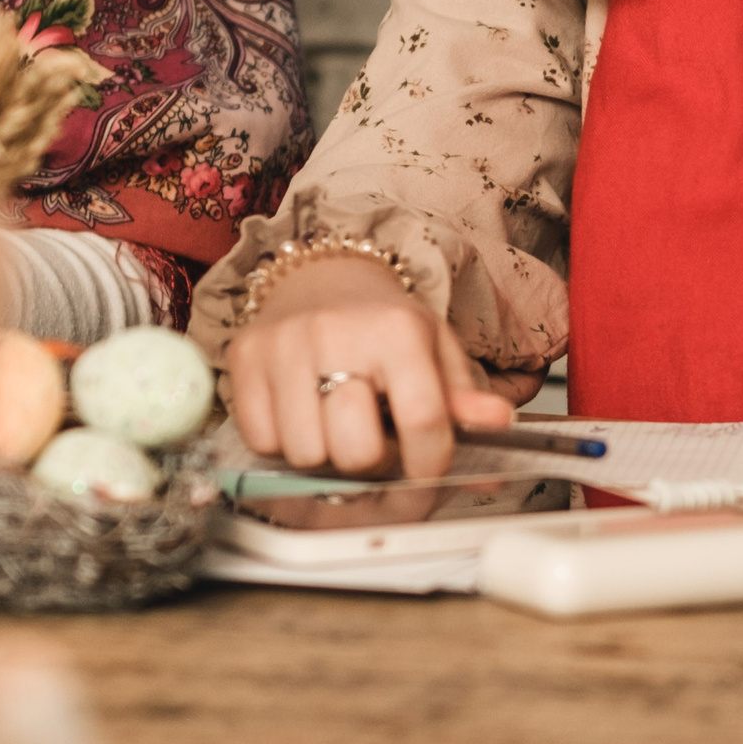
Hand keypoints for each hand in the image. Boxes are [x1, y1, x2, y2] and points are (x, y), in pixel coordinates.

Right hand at [218, 254, 523, 477]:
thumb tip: (498, 423)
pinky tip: (302, 413)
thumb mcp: (433, 348)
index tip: (425, 464)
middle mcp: (335, 332)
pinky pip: (262, 442)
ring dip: (325, 454)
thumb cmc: (382, 324)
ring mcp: (282, 346)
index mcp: (397, 330)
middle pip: (357, 451)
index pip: (423, 422)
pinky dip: (283, 442)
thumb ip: (463, 394)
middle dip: (372, 459)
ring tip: (336, 423)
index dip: (429, 462)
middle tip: (375, 436)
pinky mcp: (243, 359)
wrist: (320, 279)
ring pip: (305, 454)